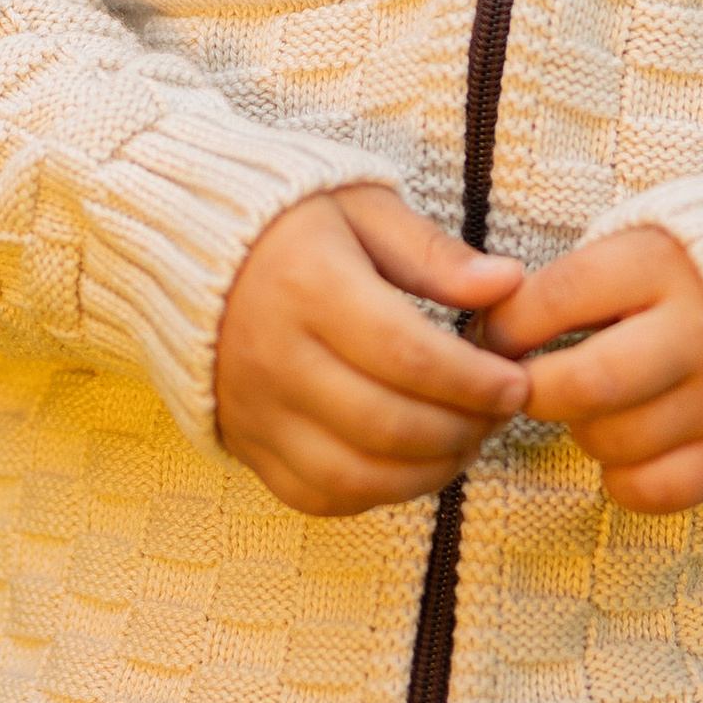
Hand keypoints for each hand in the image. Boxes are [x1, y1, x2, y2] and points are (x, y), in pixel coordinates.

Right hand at [216, 185, 529, 517]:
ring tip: (466, 440)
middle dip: (463, 429)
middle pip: (386, 423)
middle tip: (500, 414)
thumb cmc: (289, 223)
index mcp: (307, 284)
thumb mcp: (362, 208)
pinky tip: (411, 463)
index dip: (473, 380)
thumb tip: (507, 284)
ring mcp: (254, 408)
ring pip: (355, 474)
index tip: (516, 382)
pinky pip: (317, 494)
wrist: (186, 247)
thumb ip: (433, 252)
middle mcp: (273, 355)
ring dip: (428, 471)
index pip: (407, 355)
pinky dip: (375, 493)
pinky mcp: (245, 442)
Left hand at [481, 226, 702, 512]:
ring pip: (612, 441)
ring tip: (595, 404)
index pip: (552, 301)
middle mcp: (696, 331)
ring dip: (583, 431)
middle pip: (581, 384)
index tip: (492, 338)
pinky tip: (628, 447)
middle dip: (534, 390)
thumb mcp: (647, 237)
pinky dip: (625, 479)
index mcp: (662, 264)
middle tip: (531, 383)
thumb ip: (581, 276)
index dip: (505, 327)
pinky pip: (655, 489)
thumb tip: (495, 324)